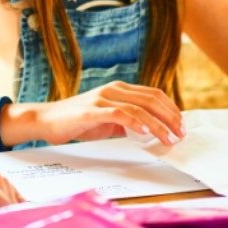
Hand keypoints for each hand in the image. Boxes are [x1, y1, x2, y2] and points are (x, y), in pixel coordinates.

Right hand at [29, 81, 183, 146]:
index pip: (153, 95)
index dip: (171, 109)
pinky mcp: (91, 111)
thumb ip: (127, 121)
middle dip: (170, 117)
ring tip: (169, 139)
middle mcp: (112, 90)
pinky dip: (135, 122)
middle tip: (181, 134)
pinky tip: (145, 133)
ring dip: (158, 125)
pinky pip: (119, 114)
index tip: (181, 125)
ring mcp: (101, 99)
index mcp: (117, 89)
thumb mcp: (107, 120)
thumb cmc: (76, 122)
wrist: (46, 120)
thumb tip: (151, 132)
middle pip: (151, 99)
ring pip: (138, 108)